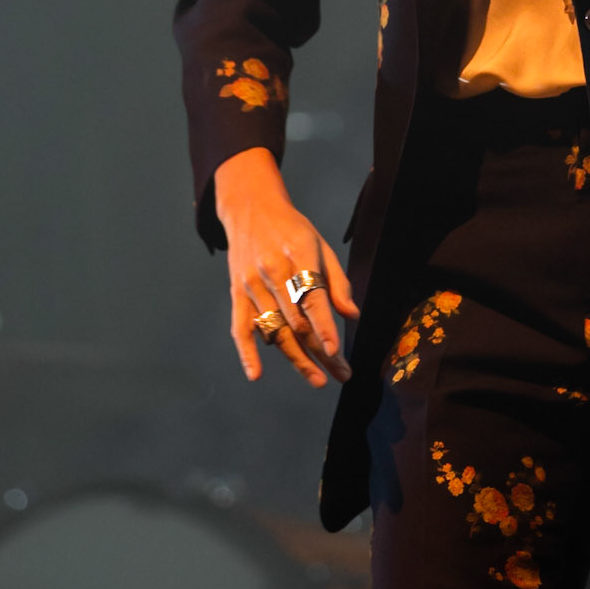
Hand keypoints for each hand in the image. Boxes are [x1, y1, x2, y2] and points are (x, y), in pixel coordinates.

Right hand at [215, 147, 357, 388]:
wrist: (250, 209)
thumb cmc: (292, 230)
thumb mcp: (320, 244)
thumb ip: (337, 280)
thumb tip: (352, 315)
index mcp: (298, 253)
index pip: (311, 295)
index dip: (323, 325)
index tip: (335, 350)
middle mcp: (272, 270)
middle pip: (297, 320)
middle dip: (320, 351)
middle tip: (341, 373)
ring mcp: (252, 284)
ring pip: (275, 329)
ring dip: (296, 358)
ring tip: (318, 379)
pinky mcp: (237, 293)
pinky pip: (240, 327)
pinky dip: (247, 352)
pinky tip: (256, 375)